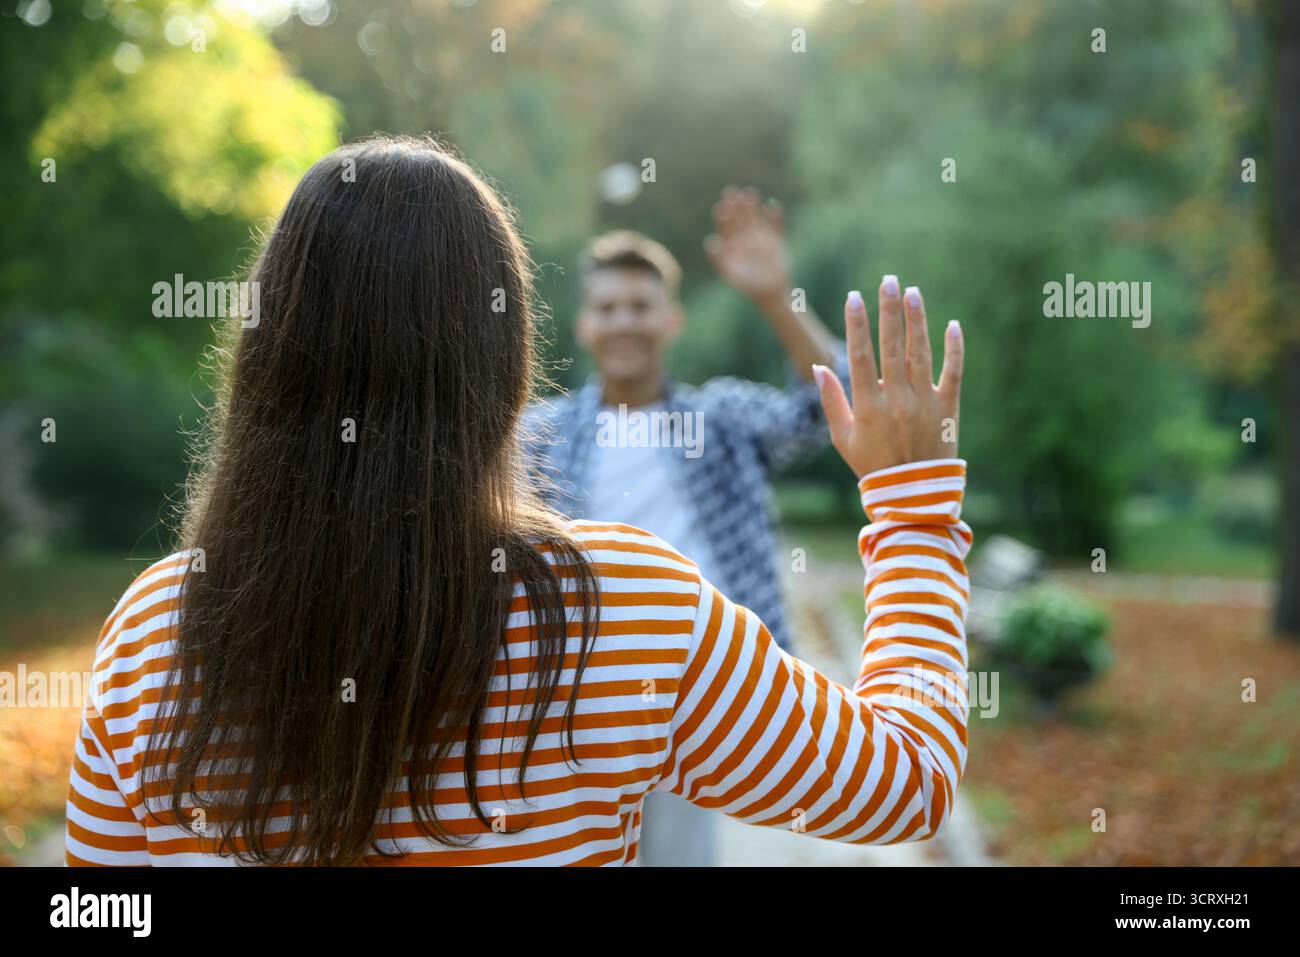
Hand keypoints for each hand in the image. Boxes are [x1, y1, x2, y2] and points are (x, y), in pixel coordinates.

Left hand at [705, 186, 789, 306]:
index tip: (721, 206)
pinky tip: (772, 205)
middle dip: (735, 205)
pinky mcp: (776, 240)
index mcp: (732, 245)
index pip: (725, 227)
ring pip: (755, 217)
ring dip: (752, 206)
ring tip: (750, 193)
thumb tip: (710, 242)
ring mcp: (761, 238)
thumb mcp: (731, 273)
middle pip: (739, 218)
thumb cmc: (747, 286)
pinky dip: (775, 216)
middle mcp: (745, 238)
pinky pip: (776, 225)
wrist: (770, 294)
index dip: (722, 216)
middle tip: (732, 191)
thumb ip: (719, 258)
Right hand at [813, 278, 962, 478]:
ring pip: (921, 354)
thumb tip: (819, 367)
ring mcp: (925, 403)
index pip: (861, 356)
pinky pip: (953, 373)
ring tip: (912, 293)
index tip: (854, 297)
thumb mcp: (843, 438)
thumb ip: (832, 402)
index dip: (856, 325)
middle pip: (892, 347)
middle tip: (888, 281)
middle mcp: (897, 400)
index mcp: (869, 406)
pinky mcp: (948, 409)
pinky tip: (951, 325)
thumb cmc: (872, 466)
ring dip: (917, 321)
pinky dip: (954, 350)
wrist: (912, 495)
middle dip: (889, 311)